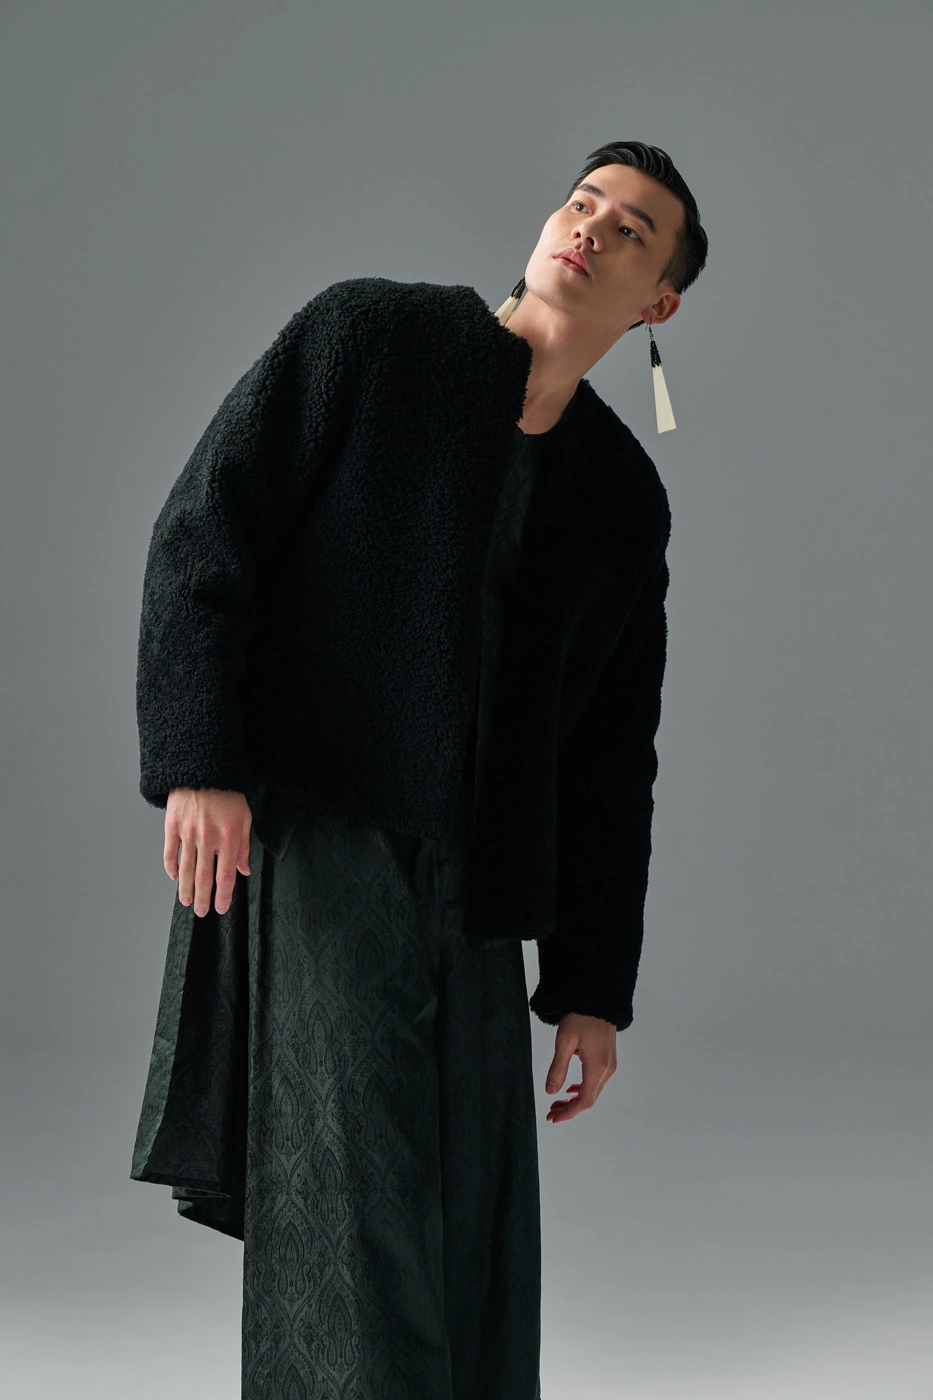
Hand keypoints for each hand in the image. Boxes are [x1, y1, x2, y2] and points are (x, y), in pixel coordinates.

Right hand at [164, 787, 251, 916]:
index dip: (223, 895)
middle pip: (204, 876)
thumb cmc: (228, 793)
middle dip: (203, 898)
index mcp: (228, 837)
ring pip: (186, 868)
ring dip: (186, 888)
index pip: (226, 874)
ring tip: (186, 901)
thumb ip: (243, 846)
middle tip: (201, 912)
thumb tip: (244, 870)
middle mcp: (208, 838)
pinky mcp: (172, 825)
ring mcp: (188, 832)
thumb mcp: (244, 818)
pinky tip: (175, 877)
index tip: (221, 908)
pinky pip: (170, 852)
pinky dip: (172, 867)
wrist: (204, 768)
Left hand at [545, 1012, 616, 1122]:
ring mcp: (609, 1065)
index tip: (553, 1118)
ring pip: (592, 1092)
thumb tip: (550, 1092)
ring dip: (574, 1101)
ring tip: (556, 1104)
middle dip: (569, 1110)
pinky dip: (582, 1090)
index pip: (584, 1101)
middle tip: (550, 1114)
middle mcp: (607, 1069)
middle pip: (589, 1100)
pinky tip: (570, 1090)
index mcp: (597, 1067)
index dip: (569, 1113)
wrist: (598, 1000)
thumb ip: (558, 1068)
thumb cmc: (581, 1016)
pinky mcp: (608, 1060)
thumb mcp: (564, 1041)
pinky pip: (596, 1082)